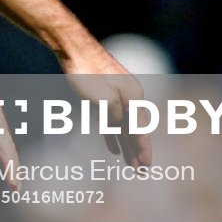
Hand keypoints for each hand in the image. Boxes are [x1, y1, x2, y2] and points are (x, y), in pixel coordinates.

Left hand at [62, 47, 149, 165]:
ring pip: (124, 126)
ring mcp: (118, 96)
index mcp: (134, 97)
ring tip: (130, 165)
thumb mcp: (103, 98)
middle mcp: (130, 97)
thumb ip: (114, 115)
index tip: (146, 167)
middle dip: (138, 152)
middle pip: (136, 130)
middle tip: (141, 172)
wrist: (75, 50)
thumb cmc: (87, 72)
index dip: (143, 150)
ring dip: (127, 146)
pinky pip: (112, 121)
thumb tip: (119, 125)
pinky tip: (114, 150)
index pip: (141, 129)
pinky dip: (114, 135)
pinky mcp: (105, 96)